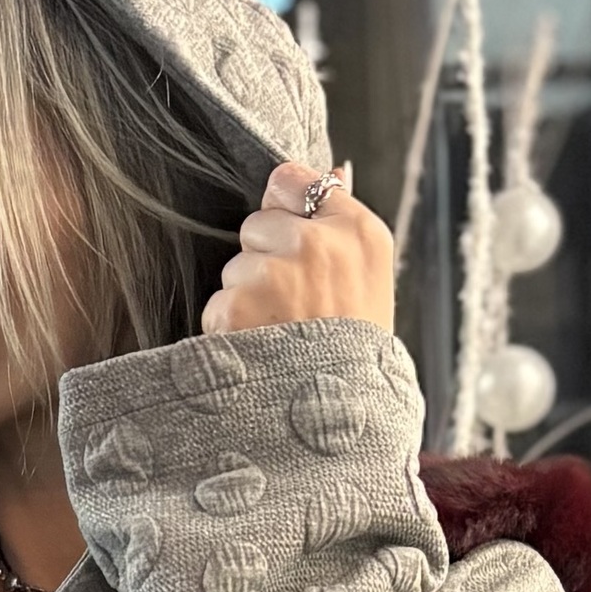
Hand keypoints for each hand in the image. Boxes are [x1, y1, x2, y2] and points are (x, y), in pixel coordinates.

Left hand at [203, 159, 396, 339]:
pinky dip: (231, 331)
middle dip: (265, 259)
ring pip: (236, 266)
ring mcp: (277, 273)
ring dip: (248, 299)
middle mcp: (320, 244)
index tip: (295, 247)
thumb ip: (343, 222)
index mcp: (360, 232)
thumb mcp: (371, 280)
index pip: (293, 180)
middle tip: (295, 307)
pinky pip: (219, 303)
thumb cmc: (357, 351)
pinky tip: (262, 351)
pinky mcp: (239, 305)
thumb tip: (335, 170)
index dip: (285, 212)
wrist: (340, 421)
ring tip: (282, 334)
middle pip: (257, 223)